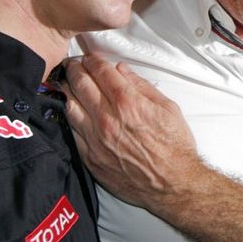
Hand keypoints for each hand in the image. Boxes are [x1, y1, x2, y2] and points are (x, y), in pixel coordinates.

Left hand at [63, 54, 199, 209]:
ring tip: (68, 83)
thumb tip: (123, 71)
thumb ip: (142, 87)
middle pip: (81, 84)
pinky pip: (71, 131)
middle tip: (73, 64)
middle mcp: (108, 119)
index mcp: (129, 103)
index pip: (101, 71)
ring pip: (69, 106)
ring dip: (67, 90)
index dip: (93, 60)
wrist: (172, 184)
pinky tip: (71, 110)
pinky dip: (69, 116)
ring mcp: (95, 139)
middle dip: (75, 69)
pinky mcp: (90, 157)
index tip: (90, 57)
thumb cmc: (175, 147)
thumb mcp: (168, 108)